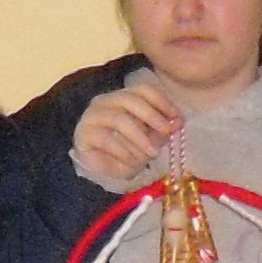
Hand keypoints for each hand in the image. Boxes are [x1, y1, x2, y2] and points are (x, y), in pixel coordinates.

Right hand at [73, 80, 187, 183]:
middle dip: (152, 116)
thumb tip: (177, 123)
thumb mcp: (148, 140)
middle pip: (130, 99)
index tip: (177, 118)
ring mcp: (92, 116)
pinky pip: (107, 139)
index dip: (161, 101)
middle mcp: (105, 101)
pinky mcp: (84, 134)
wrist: (101, 172)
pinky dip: (125, 152)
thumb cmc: (126, 153)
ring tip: (152, 154)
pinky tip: (134, 162)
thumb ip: (160, 131)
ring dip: (140, 137)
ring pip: (119, 119)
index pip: (142, 90)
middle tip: (166, 133)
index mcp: (122, 97)